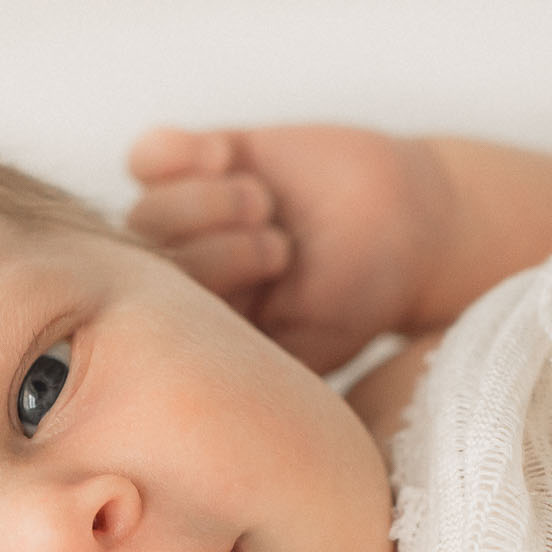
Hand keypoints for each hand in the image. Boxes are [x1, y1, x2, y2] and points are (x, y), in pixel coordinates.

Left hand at [126, 125, 438, 372]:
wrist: (406, 220)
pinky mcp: (194, 167)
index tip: (277, 266)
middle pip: (148, 265)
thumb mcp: (313, 341)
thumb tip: (202, 398)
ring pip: (146, 210)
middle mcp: (187, 278)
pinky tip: (225, 156)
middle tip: (278, 244)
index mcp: (201, 331)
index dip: (208, 284)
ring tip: (262, 202)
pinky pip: (147, 156)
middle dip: (213, 249)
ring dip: (207, 201)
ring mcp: (185, 223)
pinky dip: (178, 153)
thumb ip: (254, 365)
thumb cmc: (363, 292)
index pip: (158, 318)